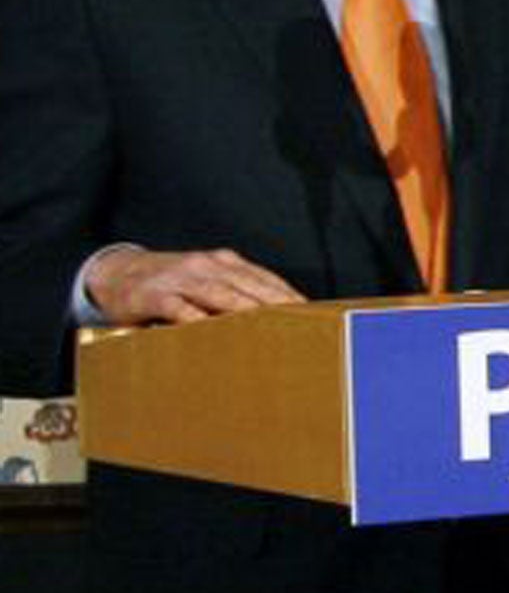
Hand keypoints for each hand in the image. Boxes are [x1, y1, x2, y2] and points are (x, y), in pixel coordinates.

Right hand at [86, 245, 302, 325]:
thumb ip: (232, 295)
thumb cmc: (170, 284)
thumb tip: (268, 320)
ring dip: (244, 309)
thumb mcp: (203, 282)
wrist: (116, 273)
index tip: (308, 310)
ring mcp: (181, 278)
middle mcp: (206, 265)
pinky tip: (211, 330)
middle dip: (274, 302)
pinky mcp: (155, 294)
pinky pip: (179, 307)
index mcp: (223, 263)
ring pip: (219, 293)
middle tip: (296, 322)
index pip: (262, 278)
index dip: (286, 293)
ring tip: (266, 326)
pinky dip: (196, 318)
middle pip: (248, 285)